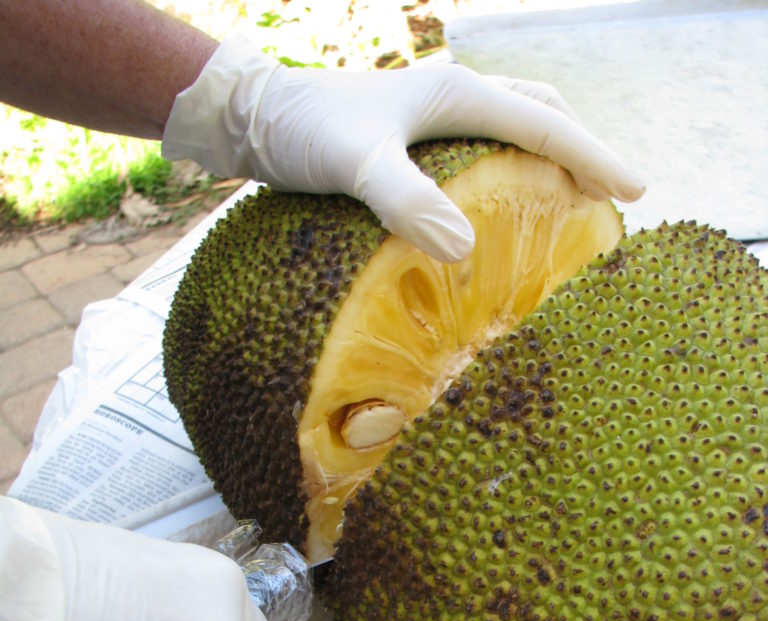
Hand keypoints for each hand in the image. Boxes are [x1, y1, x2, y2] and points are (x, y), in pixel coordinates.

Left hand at [162, 32, 644, 261]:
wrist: (255, 116)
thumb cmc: (303, 131)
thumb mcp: (353, 164)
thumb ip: (405, 200)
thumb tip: (464, 247)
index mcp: (458, 97)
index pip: (546, 126)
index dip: (594, 158)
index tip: (637, 190)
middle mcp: (456, 99)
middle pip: (543, 118)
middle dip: (583, 154)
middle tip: (614, 196)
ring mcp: (437, 119)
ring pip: (516, 130)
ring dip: (550, 160)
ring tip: (574, 203)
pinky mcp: (417, 141)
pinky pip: (485, 152)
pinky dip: (511, 174)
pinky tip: (503, 212)